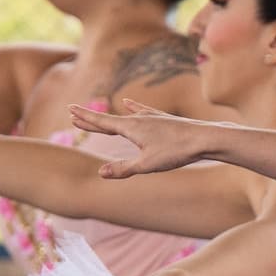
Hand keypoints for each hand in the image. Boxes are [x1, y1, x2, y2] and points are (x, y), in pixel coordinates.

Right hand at [80, 97, 211, 176]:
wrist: (205, 138)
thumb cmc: (176, 152)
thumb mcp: (147, 165)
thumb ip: (124, 169)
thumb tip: (100, 173)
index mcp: (131, 128)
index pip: (102, 122)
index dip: (85, 117)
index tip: (70, 109)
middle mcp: (139, 118)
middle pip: (110, 119)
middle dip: (91, 118)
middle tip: (73, 114)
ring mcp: (152, 117)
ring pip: (124, 115)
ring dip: (109, 116)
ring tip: (97, 113)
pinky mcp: (164, 118)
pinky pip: (142, 111)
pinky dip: (133, 107)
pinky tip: (131, 102)